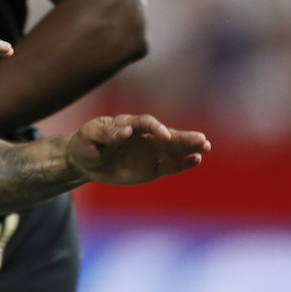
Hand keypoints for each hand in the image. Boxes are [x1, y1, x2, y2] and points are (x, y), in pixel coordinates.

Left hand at [67, 114, 210, 184]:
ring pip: (173, 149)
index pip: (145, 123)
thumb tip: (126, 130)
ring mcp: (149, 152)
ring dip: (189, 148)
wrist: (84, 161)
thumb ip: (105, 134)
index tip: (163, 135)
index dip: (155, 127)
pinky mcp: (151, 168)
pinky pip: (169, 166)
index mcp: (127, 124)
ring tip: (206, 146)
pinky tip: (196, 160)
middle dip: (183, 137)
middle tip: (201, 139)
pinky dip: (182, 164)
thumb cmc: (85, 144)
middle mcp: (143, 136)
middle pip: (166, 134)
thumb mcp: (88, 137)